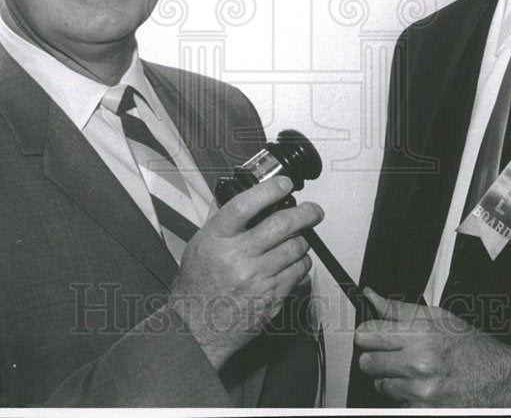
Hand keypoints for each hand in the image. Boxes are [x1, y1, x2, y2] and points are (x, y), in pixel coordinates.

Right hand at [167, 176, 322, 367]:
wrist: (198, 328)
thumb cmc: (198, 286)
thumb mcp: (199, 244)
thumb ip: (221, 218)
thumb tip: (242, 194)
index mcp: (217, 240)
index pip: (245, 205)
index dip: (269, 190)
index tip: (283, 184)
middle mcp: (238, 258)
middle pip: (281, 225)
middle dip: (305, 213)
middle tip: (313, 211)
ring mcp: (257, 279)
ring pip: (296, 248)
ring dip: (303, 239)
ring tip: (299, 237)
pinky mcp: (272, 298)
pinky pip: (299, 272)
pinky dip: (301, 262)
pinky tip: (293, 261)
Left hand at [355, 289, 510, 406]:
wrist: (498, 378)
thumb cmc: (469, 347)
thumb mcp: (436, 317)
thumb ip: (397, 309)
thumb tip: (370, 295)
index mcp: (419, 335)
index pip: (367, 335)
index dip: (368, 334)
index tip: (372, 335)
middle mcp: (418, 364)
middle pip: (367, 362)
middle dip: (377, 357)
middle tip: (394, 354)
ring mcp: (420, 391)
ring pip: (380, 385)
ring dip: (392, 379)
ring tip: (413, 371)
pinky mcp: (423, 411)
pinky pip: (396, 404)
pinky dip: (405, 397)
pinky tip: (422, 387)